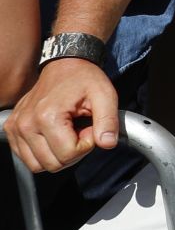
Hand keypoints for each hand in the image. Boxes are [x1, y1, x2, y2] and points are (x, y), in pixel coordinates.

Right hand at [4, 58, 119, 171]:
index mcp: (47, 116)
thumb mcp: (105, 95)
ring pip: (37, 165)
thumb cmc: (84, 79)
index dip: (86, 145)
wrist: (64, 65)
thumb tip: (107, 143)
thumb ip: (108, 121)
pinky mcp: (12, 129)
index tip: (90, 128)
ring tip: (68, 133)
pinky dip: (42, 152)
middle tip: (80, 130)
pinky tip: (54, 135)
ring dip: (57, 154)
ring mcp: (16, 127)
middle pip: (52, 163)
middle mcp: (26, 124)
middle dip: (72, 152)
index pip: (68, 154)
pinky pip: (26, 157)